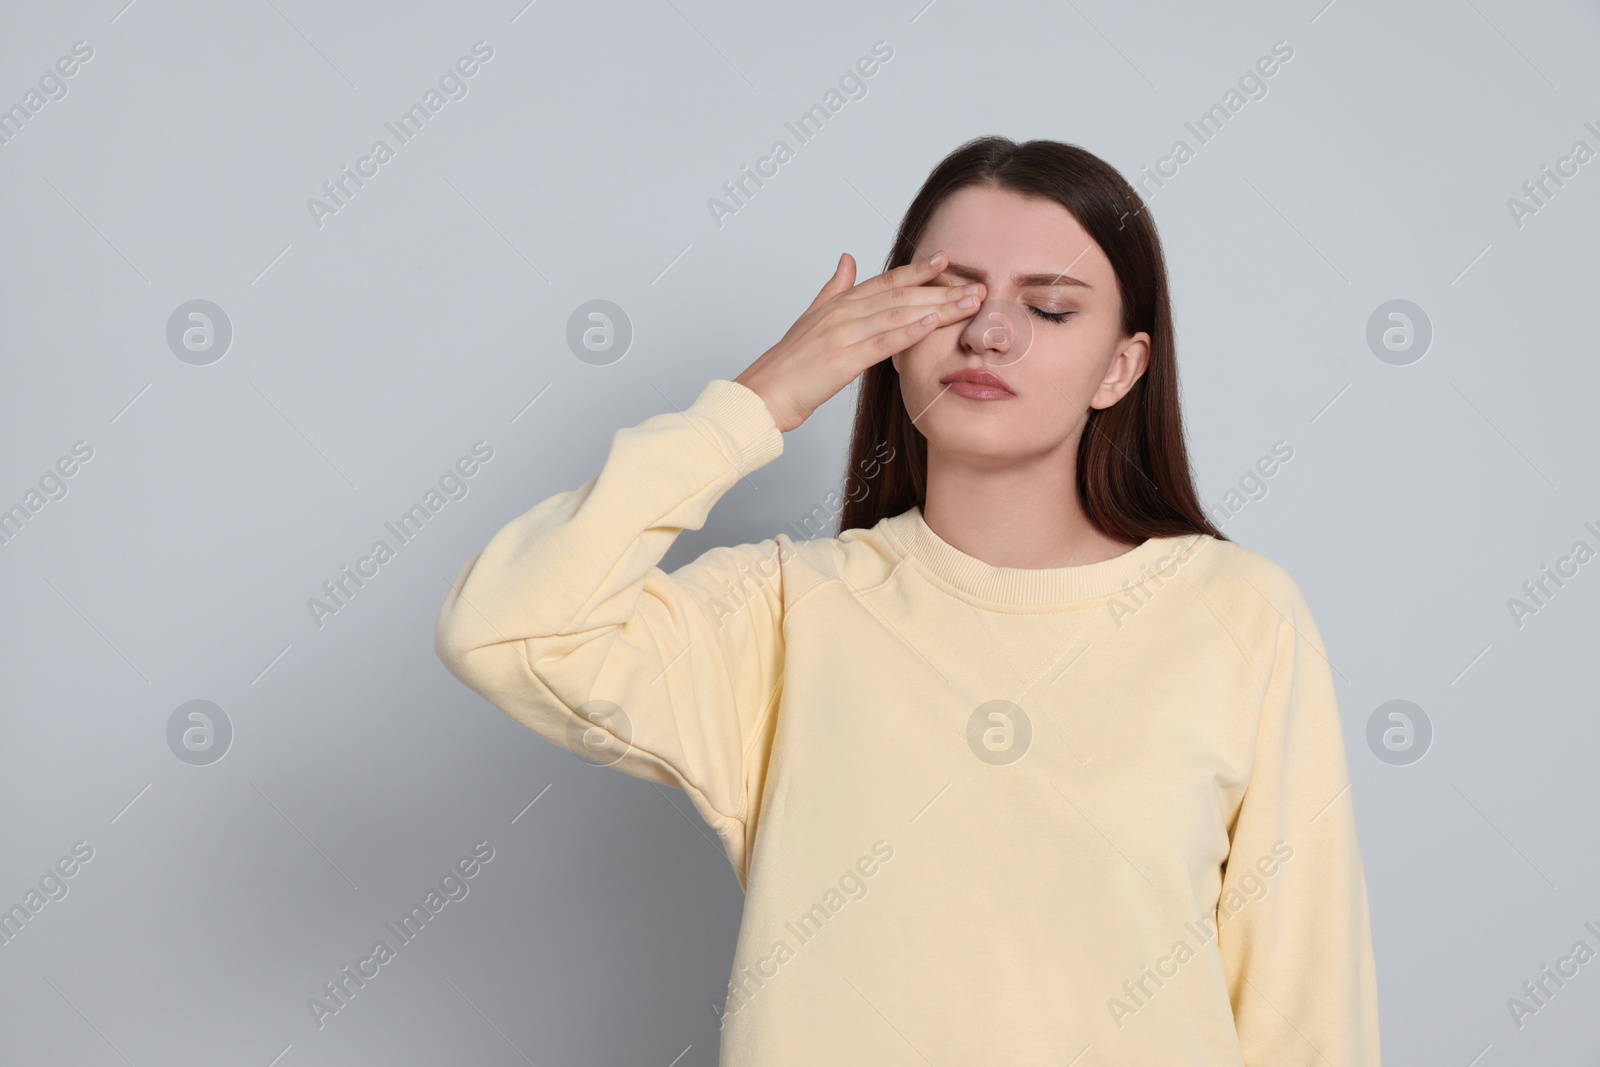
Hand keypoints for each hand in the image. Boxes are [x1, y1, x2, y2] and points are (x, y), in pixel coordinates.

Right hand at [733, 250, 985, 432]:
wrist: (762, 394)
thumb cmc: (787, 365)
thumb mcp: (811, 317)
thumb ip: (833, 288)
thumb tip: (847, 259)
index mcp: (838, 304)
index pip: (885, 281)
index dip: (917, 270)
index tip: (946, 260)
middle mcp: (843, 313)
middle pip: (900, 295)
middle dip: (940, 289)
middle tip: (976, 285)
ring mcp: (843, 334)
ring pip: (898, 313)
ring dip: (937, 306)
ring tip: (968, 302)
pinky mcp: (843, 359)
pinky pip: (882, 342)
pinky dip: (909, 330)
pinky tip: (933, 322)